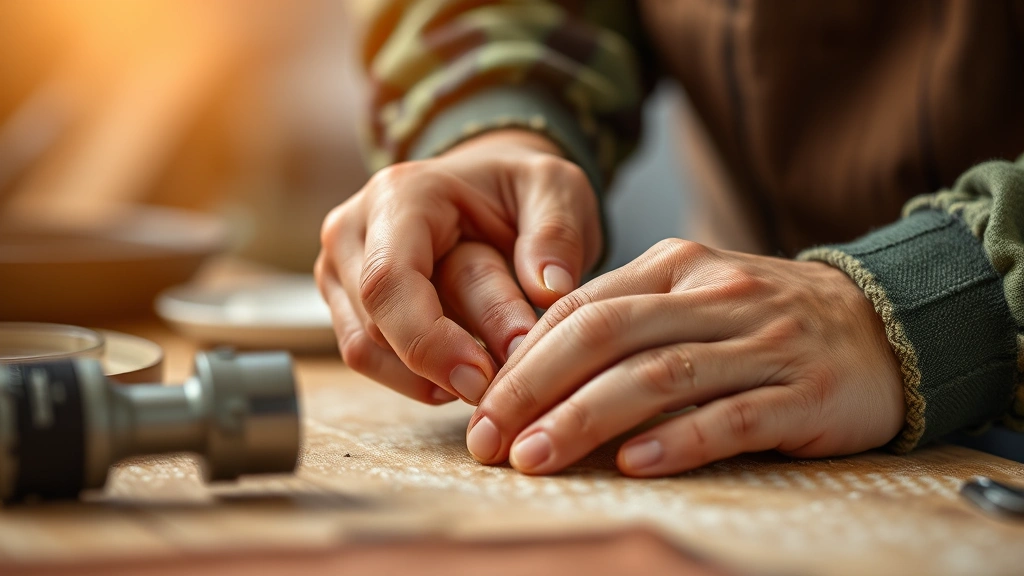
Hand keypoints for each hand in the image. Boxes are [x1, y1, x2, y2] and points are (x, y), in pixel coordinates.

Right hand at [315, 130, 602, 404]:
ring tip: (490, 375)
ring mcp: (340, 269)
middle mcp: (354, 230)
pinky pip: (369, 360)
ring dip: (428, 377)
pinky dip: (416, 378)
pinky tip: (462, 372)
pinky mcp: (344, 303)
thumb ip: (557, 234)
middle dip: (445, 362)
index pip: (389, 281)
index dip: (431, 341)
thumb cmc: (520, 191)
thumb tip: (549, 290)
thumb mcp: (557, 190)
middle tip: (506, 384)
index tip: (486, 379)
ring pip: (367, 351)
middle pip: (380, 322)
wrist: (489, 191)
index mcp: (400, 195)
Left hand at [465, 239, 906, 475]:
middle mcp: (713, 295)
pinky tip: (633, 464)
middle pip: (606, 335)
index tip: (481, 406)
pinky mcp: (803, 391)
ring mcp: (761, 342)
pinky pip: (731, 415)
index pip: (581, 307)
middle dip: (535, 388)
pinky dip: (677, 440)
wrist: (882, 324)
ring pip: (658, 374)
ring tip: (535, 456)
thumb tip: (535, 363)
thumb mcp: (693, 297)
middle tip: (488, 437)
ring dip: (586, 417)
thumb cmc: (763, 320)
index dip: (523, 358)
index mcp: (677, 267)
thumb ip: (626, 320)